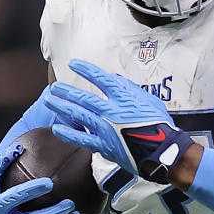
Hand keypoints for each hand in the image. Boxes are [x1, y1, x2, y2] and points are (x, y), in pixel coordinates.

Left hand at [43, 59, 193, 182]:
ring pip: (78, 115)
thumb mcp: (148, 100)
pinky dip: (68, 133)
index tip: (73, 64)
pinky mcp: (104, 145)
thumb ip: (130, 88)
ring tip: (50, 101)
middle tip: (54, 87)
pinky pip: (82, 138)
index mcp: (123, 97)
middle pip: (83, 98)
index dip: (85, 70)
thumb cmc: (160, 124)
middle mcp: (111, 110)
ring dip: (62, 107)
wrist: (163, 150)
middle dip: (66, 91)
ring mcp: (105, 128)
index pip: (100, 79)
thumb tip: (115, 78)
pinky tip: (57, 128)